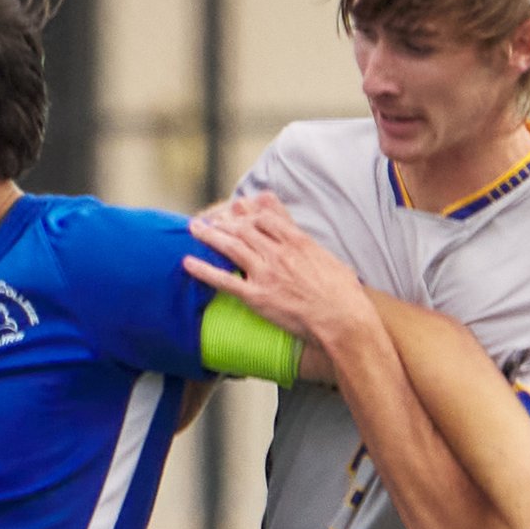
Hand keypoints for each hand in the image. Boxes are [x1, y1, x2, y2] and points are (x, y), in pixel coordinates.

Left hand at [181, 194, 368, 350]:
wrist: (341, 318)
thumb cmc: (341, 294)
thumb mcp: (327, 258)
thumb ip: (308, 243)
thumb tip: (301, 237)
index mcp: (298, 241)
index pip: (266, 218)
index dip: (248, 212)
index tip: (237, 209)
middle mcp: (279, 252)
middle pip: (245, 228)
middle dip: (225, 220)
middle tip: (210, 218)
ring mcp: (267, 273)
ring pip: (232, 246)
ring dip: (210, 235)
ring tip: (195, 229)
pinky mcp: (257, 296)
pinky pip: (224, 280)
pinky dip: (204, 270)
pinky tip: (188, 263)